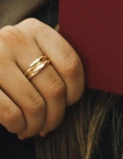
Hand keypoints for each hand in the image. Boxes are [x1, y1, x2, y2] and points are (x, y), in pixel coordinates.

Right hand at [0, 18, 84, 138]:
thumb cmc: (8, 63)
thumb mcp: (29, 50)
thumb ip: (52, 59)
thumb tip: (77, 92)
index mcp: (35, 29)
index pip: (71, 64)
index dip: (75, 91)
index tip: (69, 103)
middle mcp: (15, 39)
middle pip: (54, 88)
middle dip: (55, 115)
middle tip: (49, 126)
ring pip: (34, 104)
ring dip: (37, 125)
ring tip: (33, 129)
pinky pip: (11, 113)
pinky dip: (18, 127)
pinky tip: (17, 128)